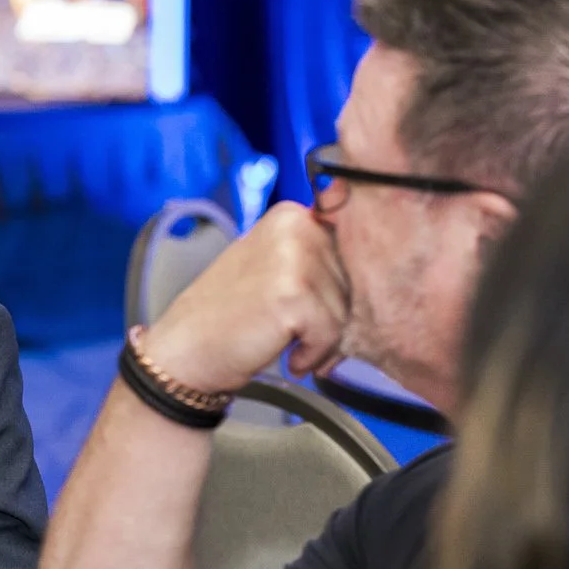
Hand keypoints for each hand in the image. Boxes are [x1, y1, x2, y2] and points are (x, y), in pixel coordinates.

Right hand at [138, 201, 350, 395]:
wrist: (186, 349)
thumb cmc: (229, 315)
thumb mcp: (273, 267)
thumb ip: (319, 256)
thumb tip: (382, 264)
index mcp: (293, 215)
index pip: (354, 252)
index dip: (337, 290)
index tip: (305, 305)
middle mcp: (296, 226)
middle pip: (354, 282)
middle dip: (331, 315)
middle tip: (292, 329)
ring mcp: (295, 258)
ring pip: (347, 309)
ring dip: (322, 338)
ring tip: (284, 339)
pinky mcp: (294, 294)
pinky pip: (332, 333)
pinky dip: (313, 353)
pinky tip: (287, 353)